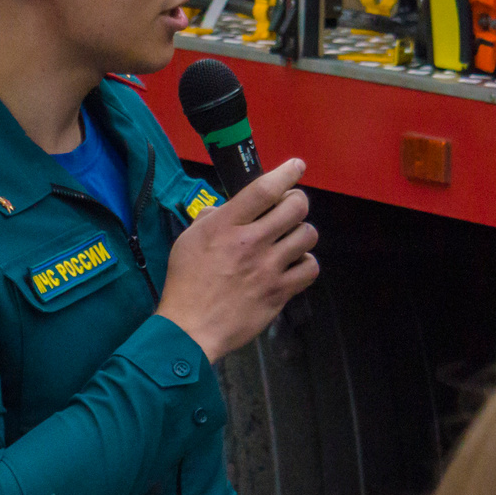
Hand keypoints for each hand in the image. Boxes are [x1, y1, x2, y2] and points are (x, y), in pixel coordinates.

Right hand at [154, 158, 318, 361]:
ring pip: (307, 235)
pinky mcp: (279, 292)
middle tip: (289, 209)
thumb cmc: (185, 284)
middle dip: (297, 202)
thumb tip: (227, 208)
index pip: (264, 189)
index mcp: (226, 226)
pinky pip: (310, 268)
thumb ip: (210, 218)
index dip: (286, 173)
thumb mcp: (187, 241)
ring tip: (290, 240)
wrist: (190, 328)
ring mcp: (268, 268)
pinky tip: (293, 265)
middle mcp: (251, 242)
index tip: (296, 166)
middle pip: (295, 207)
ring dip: (301, 233)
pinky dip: (305, 263)